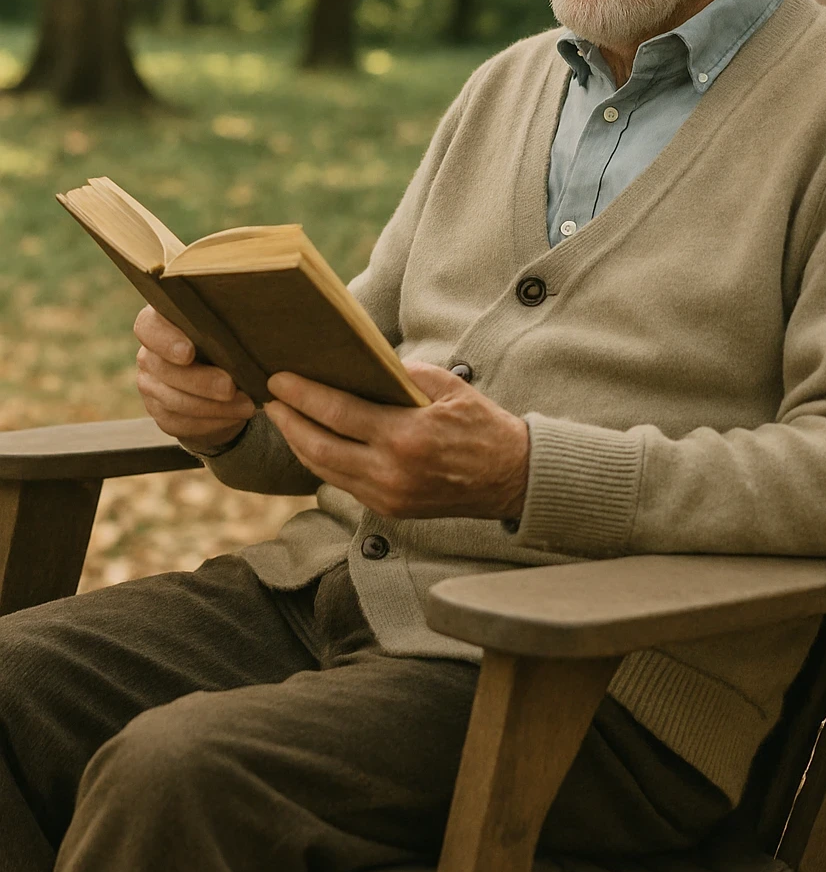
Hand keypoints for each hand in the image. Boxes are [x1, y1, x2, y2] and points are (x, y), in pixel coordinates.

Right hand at [135, 305, 254, 451]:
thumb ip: (226, 327)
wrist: (225, 384)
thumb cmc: (229, 344)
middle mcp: (149, 355)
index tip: (188, 352)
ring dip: (212, 406)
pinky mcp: (162, 415)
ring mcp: (151, 386)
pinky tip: (235, 416)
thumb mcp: (228, 331)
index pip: (148, 327)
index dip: (166, 341)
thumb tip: (249, 331)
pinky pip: (181, 422)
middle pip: (163, 369)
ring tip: (245, 405)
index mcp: (161, 324)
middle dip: (200, 381)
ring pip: (173, 400)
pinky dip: (212, 422)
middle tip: (229, 387)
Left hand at [264, 362, 528, 520]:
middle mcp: (390, 472)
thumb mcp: (448, 386)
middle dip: (287, 421)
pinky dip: (321, 461)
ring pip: (324, 470)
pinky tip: (311, 442)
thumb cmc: (481, 425)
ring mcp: (387, 496)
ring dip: (297, 443)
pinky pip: (342, 483)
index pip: (338, 413)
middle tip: (268, 398)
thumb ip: (403, 374)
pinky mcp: (388, 509)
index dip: (303, 395)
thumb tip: (361, 362)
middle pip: (318, 447)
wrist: (511, 478)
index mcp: (406, 437)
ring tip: (282, 418)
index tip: (278, 379)